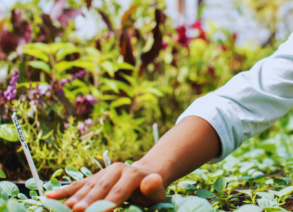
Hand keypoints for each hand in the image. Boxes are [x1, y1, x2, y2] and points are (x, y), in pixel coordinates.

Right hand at [45, 162, 166, 211]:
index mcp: (132, 175)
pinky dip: (64, 191)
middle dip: (87, 202)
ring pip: (87, 187)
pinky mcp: (94, 177)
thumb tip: (153, 179)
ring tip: (62, 209)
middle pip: (100, 189)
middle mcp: (116, 170)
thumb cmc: (151, 190)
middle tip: (76, 211)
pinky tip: (49, 196)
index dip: (108, 204)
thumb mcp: (158, 191)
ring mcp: (103, 172)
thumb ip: (154, 187)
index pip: (118, 192)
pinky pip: (78, 184)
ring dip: (73, 198)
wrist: (146, 174)